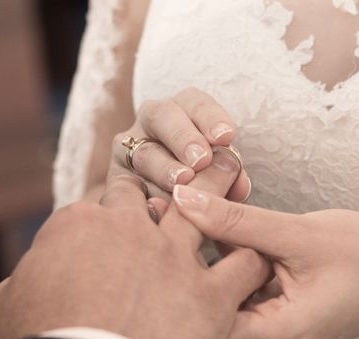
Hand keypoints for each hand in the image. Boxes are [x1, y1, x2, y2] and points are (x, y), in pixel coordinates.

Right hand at [0, 174, 268, 338]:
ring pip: (204, 206)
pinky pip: (245, 266)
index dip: (104, 217)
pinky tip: (255, 259)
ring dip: (216, 189)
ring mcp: (175, 257)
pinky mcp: (210, 295)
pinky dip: (251, 260)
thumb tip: (1, 294)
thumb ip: (0, 293)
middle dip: (149, 199)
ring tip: (231, 172)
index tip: (110, 230)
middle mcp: (130, 230)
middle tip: (159, 205)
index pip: (96, 208)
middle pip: (144, 199)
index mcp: (79, 226)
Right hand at [109, 87, 251, 204]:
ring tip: (183, 182)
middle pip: (162, 115)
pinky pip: (128, 185)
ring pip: (143, 152)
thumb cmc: (203, 186)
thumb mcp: (220, 177)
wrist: (169, 216)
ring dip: (165, 168)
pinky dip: (147, 196)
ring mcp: (130, 149)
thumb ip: (231, 178)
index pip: (195, 102)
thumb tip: (240, 186)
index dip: (210, 116)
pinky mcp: (118, 180)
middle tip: (202, 160)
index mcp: (184, 110)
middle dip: (183, 137)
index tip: (226, 136)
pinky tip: (162, 208)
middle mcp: (152, 122)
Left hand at [173, 185, 358, 338]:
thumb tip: (182, 200)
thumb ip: (236, 220)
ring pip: (221, 314)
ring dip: (206, 274)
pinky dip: (227, 280)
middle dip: (185, 274)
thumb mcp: (299, 232)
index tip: (151, 239)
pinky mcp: (278, 335)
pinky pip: (239, 310)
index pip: (203, 322)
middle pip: (208, 320)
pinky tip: (220, 244)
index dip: (174, 280)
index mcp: (281, 336)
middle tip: (161, 228)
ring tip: (187, 230)